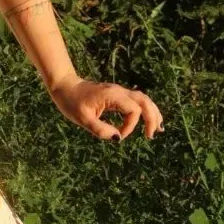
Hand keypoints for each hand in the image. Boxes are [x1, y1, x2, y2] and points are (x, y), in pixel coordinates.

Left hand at [46, 74, 164, 141]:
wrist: (64, 86)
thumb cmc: (71, 102)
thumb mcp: (82, 119)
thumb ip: (100, 129)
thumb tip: (118, 138)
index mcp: (112, 96)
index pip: (133, 110)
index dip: (130, 126)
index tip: (119, 135)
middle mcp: (118, 92)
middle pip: (144, 101)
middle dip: (152, 117)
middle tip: (152, 135)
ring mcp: (118, 92)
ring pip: (143, 99)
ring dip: (152, 113)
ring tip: (159, 128)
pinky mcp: (116, 95)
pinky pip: (136, 101)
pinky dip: (145, 110)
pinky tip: (148, 121)